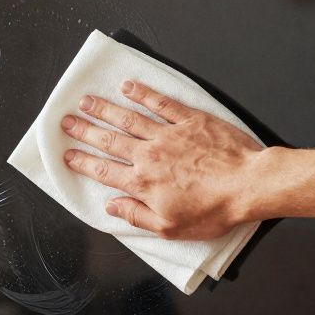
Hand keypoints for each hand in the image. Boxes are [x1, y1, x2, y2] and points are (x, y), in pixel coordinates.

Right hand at [60, 79, 264, 239]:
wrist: (248, 185)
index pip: (103, 170)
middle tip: (66, 122)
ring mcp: (168, 135)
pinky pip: (160, 104)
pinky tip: (128, 86)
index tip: (67, 155)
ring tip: (86, 101)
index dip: (81, 162)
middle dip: (84, 131)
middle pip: (109, 140)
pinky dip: (143, 94)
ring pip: (128, 119)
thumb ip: (136, 215)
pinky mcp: (189, 121)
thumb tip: (112, 208)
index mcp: (143, 183)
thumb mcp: (170, 227)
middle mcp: (149, 156)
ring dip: (105, 109)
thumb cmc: (213, 210)